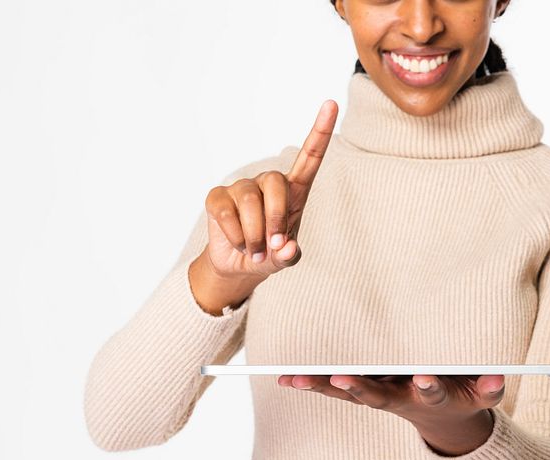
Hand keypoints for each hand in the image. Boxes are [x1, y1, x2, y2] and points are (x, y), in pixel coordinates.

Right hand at [203, 99, 337, 279]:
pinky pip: (226, 212)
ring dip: (253, 235)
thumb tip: (287, 247)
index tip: (331, 103)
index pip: (309, 157)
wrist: (239, 265)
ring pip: (250, 201)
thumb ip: (288, 255)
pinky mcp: (218, 197)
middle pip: (275, 183)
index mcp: (294, 192)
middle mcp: (268, 183)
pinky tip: (238, 243)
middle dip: (275, 218)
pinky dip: (235, 236)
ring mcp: (241, 188)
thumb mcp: (284, 259)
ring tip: (255, 251)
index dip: (320, 131)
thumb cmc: (270, 254)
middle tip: (272, 245)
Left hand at [277, 374, 505, 453]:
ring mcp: (381, 399)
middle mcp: (402, 402)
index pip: (432, 394)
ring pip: (350, 394)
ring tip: (294, 379)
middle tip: (343, 380)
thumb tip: (498, 379)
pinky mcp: (365, 396)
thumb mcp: (481, 396)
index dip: (429, 387)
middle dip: (361, 389)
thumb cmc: (464, 396)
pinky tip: (285, 378)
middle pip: (379, 398)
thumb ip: (489, 389)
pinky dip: (311, 384)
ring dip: (323, 387)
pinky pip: (336, 390)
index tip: (424, 378)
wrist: (447, 423)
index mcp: (432, 400)